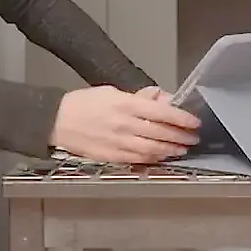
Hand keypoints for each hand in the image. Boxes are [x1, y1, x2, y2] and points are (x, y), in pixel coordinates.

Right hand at [52, 86, 200, 164]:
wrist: (56, 121)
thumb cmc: (84, 103)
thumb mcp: (112, 92)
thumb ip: (138, 96)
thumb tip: (160, 98)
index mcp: (125, 104)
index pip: (162, 112)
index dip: (181, 118)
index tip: (194, 121)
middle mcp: (124, 124)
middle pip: (160, 132)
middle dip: (181, 136)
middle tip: (193, 137)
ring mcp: (118, 142)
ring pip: (152, 149)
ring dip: (171, 150)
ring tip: (183, 149)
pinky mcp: (111, 156)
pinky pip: (138, 159)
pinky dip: (154, 159)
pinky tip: (163, 157)